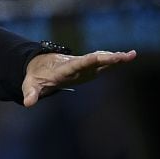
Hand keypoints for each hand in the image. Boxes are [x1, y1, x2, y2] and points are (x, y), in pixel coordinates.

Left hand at [22, 49, 136, 107]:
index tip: (99, 57)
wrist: (41, 66)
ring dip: (115, 57)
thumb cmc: (36, 77)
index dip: (88, 61)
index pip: (77, 64)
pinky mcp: (88, 68)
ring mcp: (83, 65)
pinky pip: (103, 62)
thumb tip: (28, 103)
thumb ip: (30, 93)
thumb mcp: (30, 85)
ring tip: (131, 55)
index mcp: (64, 69)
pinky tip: (127, 57)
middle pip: (93, 60)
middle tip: (123, 56)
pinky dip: (114, 59)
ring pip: (101, 60)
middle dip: (107, 58)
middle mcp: (76, 65)